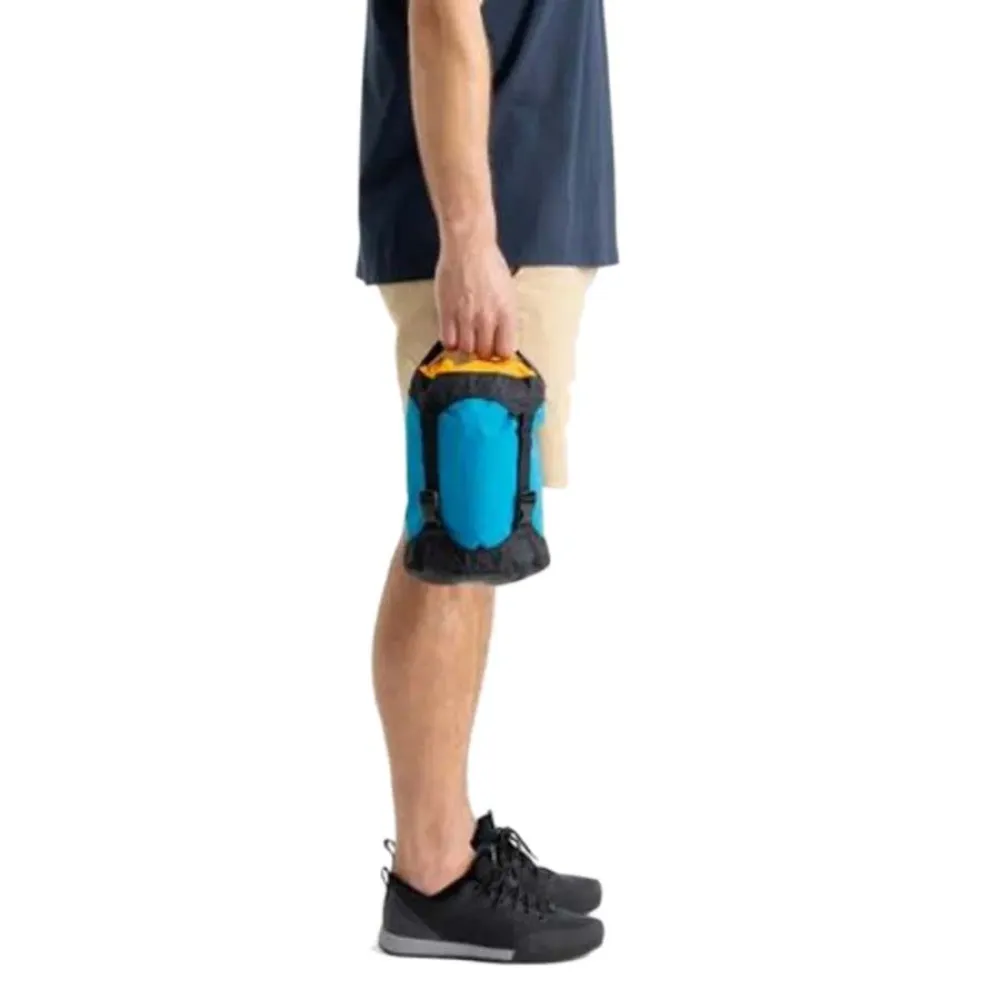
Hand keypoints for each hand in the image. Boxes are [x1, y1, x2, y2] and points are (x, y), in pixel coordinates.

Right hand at [435, 236, 516, 358]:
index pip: (505, 351)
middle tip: (479, 346)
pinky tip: (454, 335)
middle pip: (484, 353)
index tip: (496, 351)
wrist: (468, 247)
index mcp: (506, 314)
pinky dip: (451, 342)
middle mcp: (487, 319)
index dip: (500, 354)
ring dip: (466, 348)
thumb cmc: (490, 265)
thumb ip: (506, 317)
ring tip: (466, 340)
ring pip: (466, 350)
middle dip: (483, 353)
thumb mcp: (509, 292)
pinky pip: (448, 340)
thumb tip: (504, 338)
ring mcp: (466, 317)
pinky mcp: (447, 312)